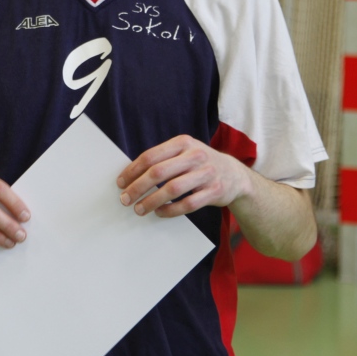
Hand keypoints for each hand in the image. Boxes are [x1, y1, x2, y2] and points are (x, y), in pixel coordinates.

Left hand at [116, 135, 248, 217]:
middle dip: (138, 187)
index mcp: (183, 143)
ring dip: (151, 201)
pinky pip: (188, 204)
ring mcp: (206, 173)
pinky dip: (170, 210)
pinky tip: (159, 212)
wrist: (235, 175)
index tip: (120, 183)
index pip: (151, 156)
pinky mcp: (214, 191)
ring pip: (172, 189)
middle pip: (158, 173)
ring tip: (139, 209)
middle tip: (125, 199)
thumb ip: (163, 159)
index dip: (132, 170)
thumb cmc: (201, 164)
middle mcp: (195, 156)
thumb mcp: (185, 152)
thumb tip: (131, 175)